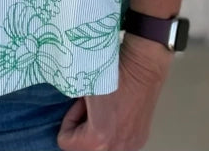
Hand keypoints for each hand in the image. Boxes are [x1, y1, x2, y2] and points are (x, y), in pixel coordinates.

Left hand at [57, 35, 172, 150]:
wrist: (143, 66)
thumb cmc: (113, 73)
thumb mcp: (83, 89)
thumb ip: (71, 109)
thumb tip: (65, 113)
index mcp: (99, 138)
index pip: (65, 142)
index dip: (69, 119)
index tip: (79, 104)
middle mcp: (116, 148)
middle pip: (83, 149)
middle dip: (82, 130)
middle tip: (90, 109)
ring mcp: (131, 145)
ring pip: (101, 148)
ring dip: (96, 133)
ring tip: (103, 110)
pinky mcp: (140, 139)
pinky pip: (117, 144)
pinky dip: (112, 133)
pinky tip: (116, 114)